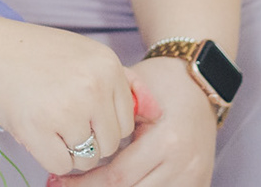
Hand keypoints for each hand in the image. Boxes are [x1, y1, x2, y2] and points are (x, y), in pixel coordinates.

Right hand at [0, 18, 140, 176]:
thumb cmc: (34, 53)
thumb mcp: (84, 55)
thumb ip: (122, 83)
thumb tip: (156, 113)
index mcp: (107, 66)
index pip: (126, 122)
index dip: (103, 124)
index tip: (81, 114)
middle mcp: (92, 86)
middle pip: (110, 144)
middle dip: (90, 141)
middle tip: (62, 121)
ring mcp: (67, 109)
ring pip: (89, 159)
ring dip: (71, 151)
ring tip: (49, 124)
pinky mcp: (40, 129)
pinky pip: (63, 166)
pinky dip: (51, 158)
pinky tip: (38, 133)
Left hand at [47, 56, 216, 186]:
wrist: (201, 83)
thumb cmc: (160, 83)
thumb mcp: (132, 92)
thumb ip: (105, 115)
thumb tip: (67, 138)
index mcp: (167, 141)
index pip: (118, 177)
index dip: (84, 183)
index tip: (58, 180)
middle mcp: (183, 166)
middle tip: (62, 186)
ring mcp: (194, 178)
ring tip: (85, 184)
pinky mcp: (200, 183)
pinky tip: (114, 184)